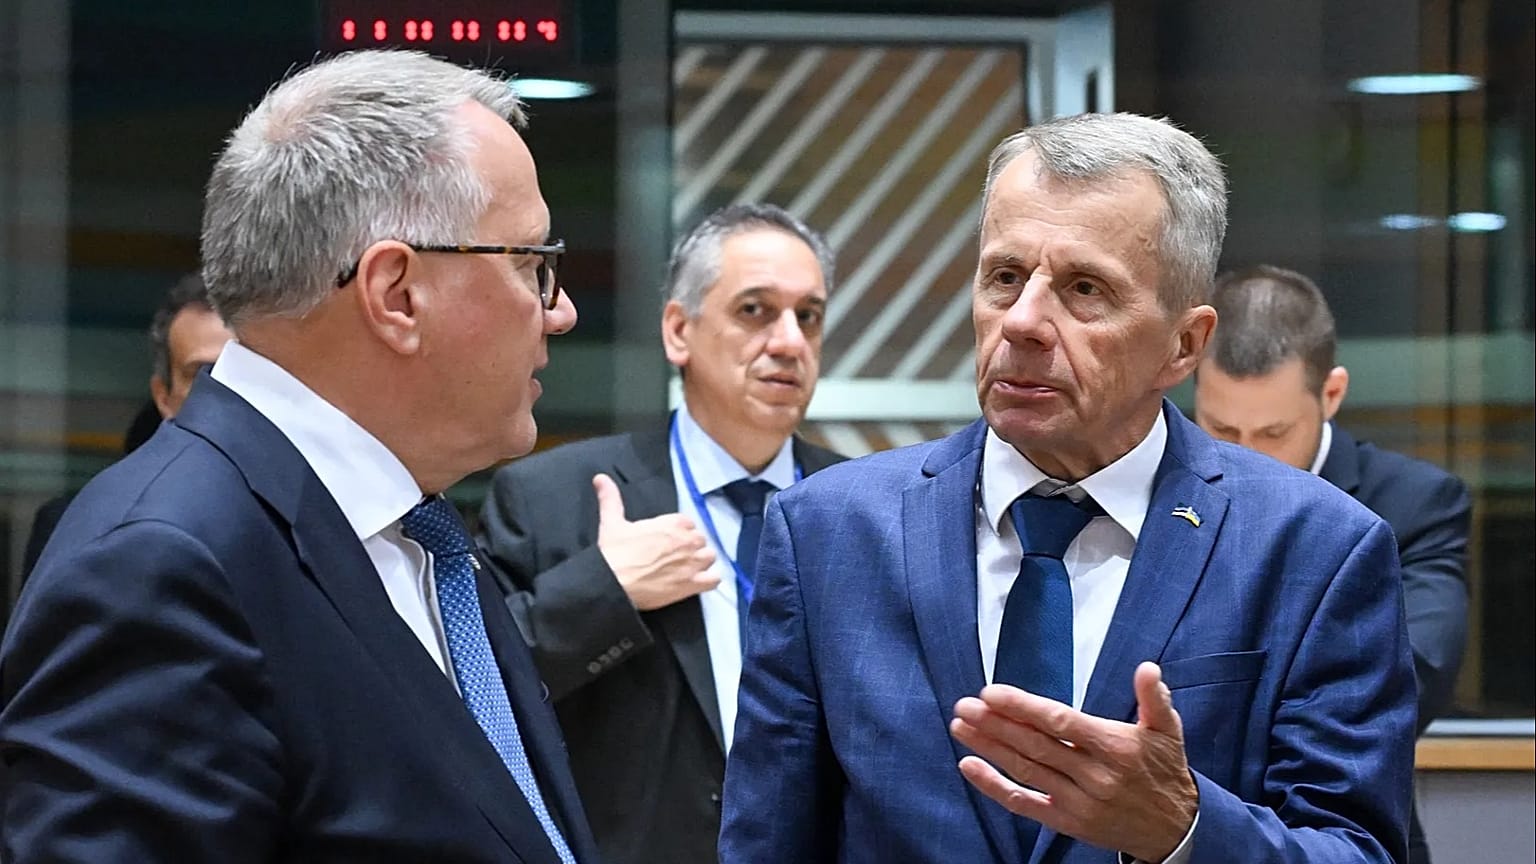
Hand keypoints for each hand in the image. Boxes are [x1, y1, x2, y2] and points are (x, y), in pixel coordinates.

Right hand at [593, 473, 718, 610]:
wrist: (612, 583)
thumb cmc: (613, 554)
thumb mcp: (611, 521)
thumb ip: (610, 498)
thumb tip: (601, 479)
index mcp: (672, 523)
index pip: (688, 523)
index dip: (679, 532)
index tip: (669, 540)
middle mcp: (687, 541)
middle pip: (700, 539)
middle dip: (690, 546)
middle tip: (675, 556)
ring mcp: (692, 563)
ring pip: (709, 557)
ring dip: (702, 561)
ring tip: (688, 568)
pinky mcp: (692, 584)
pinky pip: (714, 580)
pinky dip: (709, 580)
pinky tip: (699, 581)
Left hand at [949, 662, 1196, 862]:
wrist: (1175, 830)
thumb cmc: (1165, 771)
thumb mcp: (1168, 731)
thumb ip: (1154, 698)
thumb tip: (1147, 669)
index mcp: (1115, 748)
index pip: (1061, 723)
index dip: (1024, 708)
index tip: (992, 693)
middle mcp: (1094, 776)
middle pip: (1036, 746)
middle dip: (996, 724)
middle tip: (964, 705)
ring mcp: (1078, 802)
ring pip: (1025, 771)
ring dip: (989, 748)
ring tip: (961, 726)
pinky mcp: (1067, 822)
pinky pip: (1024, 803)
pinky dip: (994, 786)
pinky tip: (970, 766)